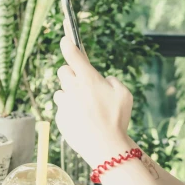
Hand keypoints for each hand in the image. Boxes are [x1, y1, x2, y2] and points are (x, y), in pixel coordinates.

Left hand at [54, 33, 133, 166]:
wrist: (105, 147)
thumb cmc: (117, 119)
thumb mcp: (125, 94)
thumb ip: (112, 81)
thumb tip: (103, 80)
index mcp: (88, 79)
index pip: (73, 55)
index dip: (68, 44)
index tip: (64, 38)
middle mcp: (73, 88)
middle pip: (63, 71)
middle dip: (71, 74)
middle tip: (82, 84)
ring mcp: (64, 104)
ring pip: (61, 92)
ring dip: (70, 95)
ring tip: (85, 109)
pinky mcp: (60, 118)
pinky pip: (62, 110)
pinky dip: (70, 113)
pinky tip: (83, 122)